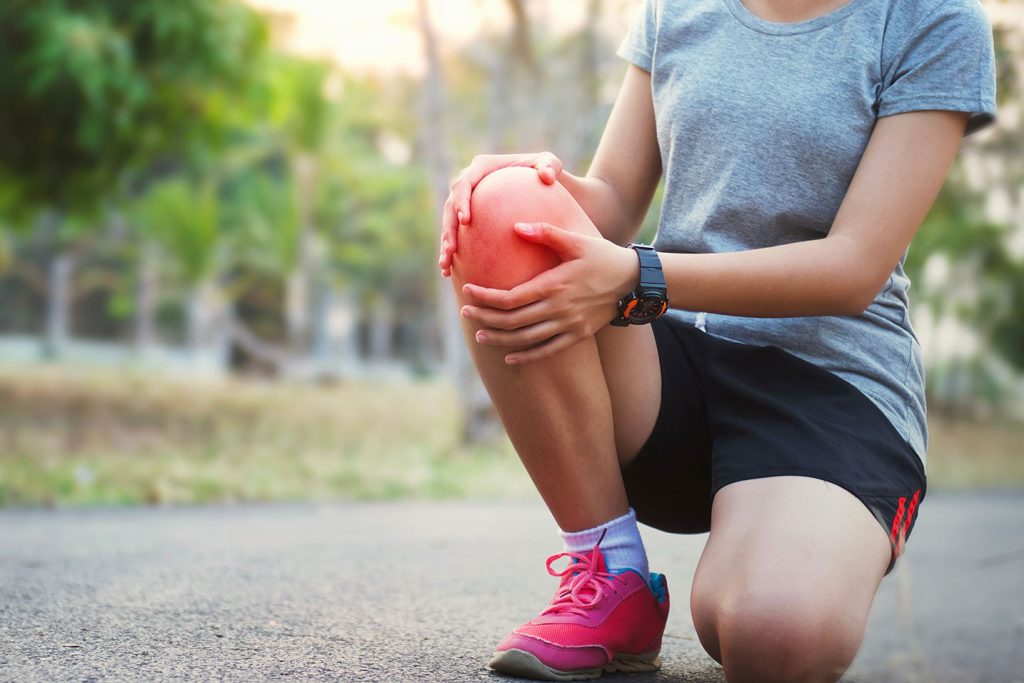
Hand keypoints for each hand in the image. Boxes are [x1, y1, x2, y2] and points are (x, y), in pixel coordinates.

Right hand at [439, 152, 562, 277]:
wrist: (541, 187)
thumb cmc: (547, 173)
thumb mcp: (551, 165)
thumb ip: (550, 166)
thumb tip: (546, 177)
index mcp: (481, 167)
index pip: (465, 183)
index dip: (461, 202)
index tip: (466, 221)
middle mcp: (469, 183)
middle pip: (450, 206)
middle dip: (449, 229)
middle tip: (451, 249)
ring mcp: (466, 202)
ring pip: (449, 224)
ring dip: (445, 245)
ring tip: (445, 266)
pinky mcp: (468, 219)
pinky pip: (457, 236)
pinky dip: (452, 253)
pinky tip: (448, 273)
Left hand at [460, 222, 637, 364]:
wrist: (634, 282)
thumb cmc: (603, 257)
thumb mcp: (576, 240)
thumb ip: (545, 232)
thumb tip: (516, 227)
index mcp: (554, 285)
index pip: (510, 297)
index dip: (485, 297)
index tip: (467, 292)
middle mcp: (558, 309)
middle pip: (512, 320)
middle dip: (485, 318)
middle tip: (465, 313)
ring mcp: (568, 325)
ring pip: (526, 339)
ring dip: (500, 339)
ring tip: (480, 335)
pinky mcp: (578, 335)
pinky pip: (548, 350)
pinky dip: (527, 357)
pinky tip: (510, 358)